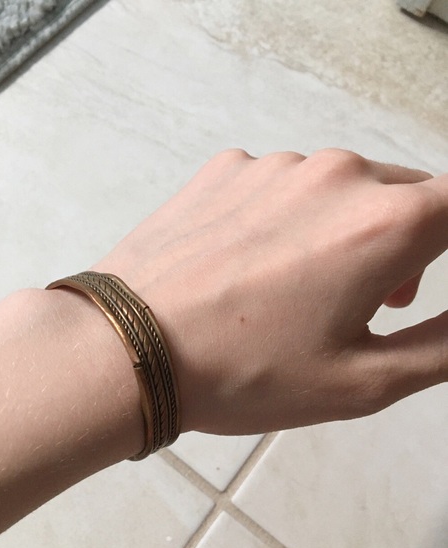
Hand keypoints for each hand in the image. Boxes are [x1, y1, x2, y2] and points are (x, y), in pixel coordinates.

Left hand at [95, 149, 447, 434]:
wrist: (131, 346)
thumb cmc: (240, 371)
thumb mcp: (364, 381)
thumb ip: (444, 344)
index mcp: (382, 222)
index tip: (415, 278)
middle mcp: (332, 176)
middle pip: (403, 195)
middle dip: (405, 242)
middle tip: (374, 298)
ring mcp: (271, 166)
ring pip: (338, 189)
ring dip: (340, 229)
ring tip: (300, 288)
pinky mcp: (224, 170)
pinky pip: (278, 186)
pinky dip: (282, 217)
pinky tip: (248, 264)